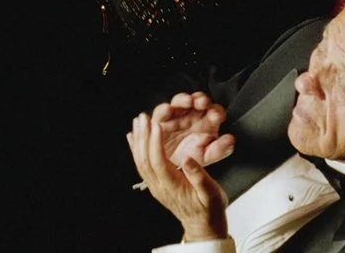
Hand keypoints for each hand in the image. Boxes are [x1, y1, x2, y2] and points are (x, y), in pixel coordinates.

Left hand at [127, 94, 234, 240]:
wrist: (202, 226)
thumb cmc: (209, 210)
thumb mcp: (211, 195)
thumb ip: (200, 178)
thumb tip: (187, 160)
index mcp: (173, 187)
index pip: (159, 163)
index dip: (156, 143)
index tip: (156, 125)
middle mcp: (160, 187)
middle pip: (145, 160)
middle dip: (143, 137)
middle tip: (143, 118)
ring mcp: (155, 186)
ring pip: (141, 162)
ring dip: (138, 140)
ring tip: (138, 122)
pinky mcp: (155, 184)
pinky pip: (142, 165)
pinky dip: (136, 149)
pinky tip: (132, 137)